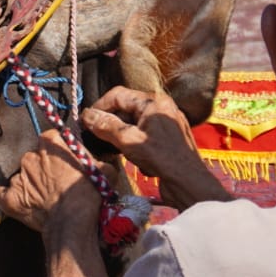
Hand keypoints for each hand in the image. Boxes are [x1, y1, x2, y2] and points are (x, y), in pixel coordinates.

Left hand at [0, 131, 101, 233]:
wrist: (72, 221)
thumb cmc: (90, 193)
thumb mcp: (105, 170)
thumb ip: (97, 159)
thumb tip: (99, 162)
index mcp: (50, 142)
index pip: (51, 140)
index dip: (59, 152)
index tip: (66, 164)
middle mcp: (30, 155)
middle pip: (35, 158)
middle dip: (43, 169)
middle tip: (56, 184)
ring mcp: (17, 176)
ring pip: (21, 177)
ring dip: (31, 185)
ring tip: (44, 199)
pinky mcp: (8, 197)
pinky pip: (4, 195)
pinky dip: (11, 199)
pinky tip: (23, 205)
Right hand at [82, 88, 229, 210]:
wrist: (189, 182)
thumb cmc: (161, 158)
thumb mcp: (128, 140)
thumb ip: (106, 126)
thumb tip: (86, 115)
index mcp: (153, 101)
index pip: (118, 94)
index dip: (99, 107)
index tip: (86, 122)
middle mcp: (162, 106)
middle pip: (126, 108)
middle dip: (110, 122)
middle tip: (95, 137)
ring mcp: (166, 122)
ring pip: (134, 122)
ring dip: (121, 135)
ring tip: (114, 149)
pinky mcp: (168, 137)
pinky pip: (143, 133)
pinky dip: (133, 142)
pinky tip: (132, 157)